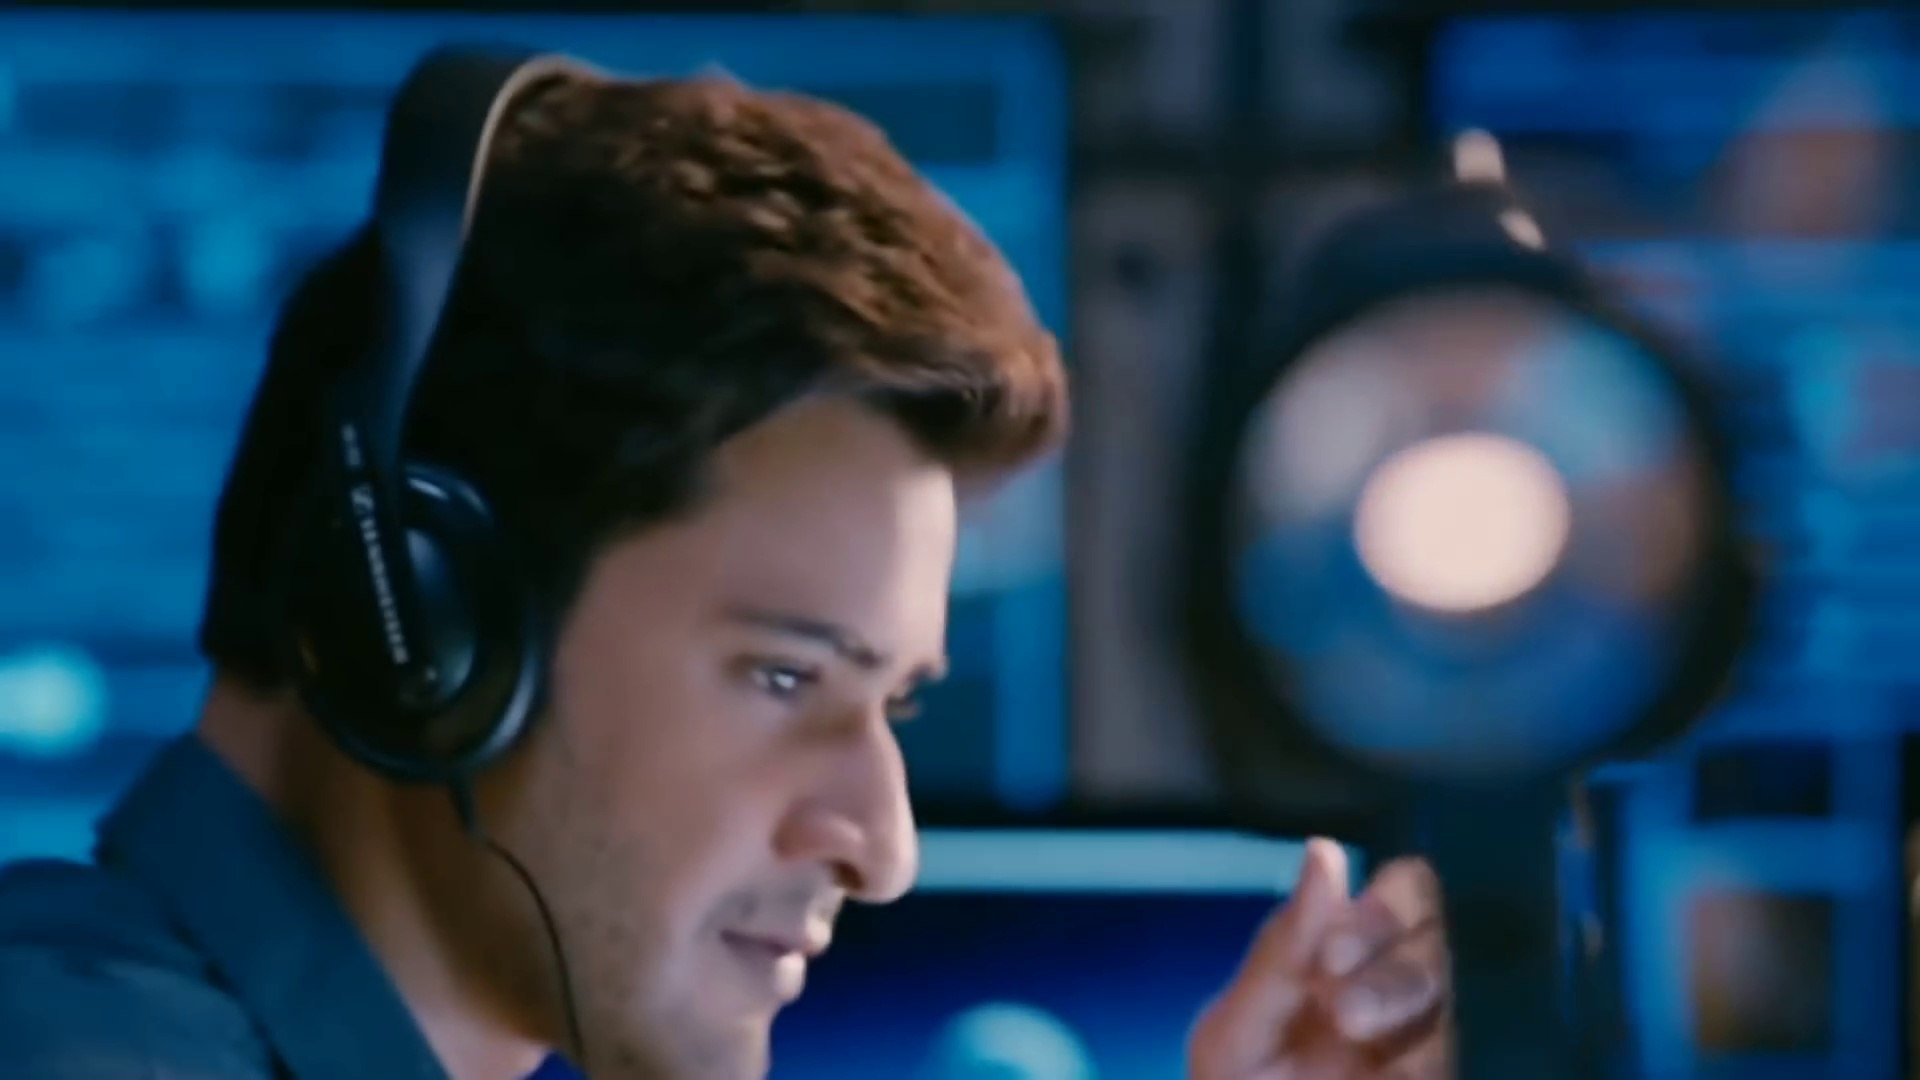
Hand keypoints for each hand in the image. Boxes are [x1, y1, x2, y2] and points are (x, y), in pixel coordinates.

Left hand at [1189, 839, 1450, 1078]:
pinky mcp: (1456, 1070)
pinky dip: (1428, 1060)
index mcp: (1349, 957)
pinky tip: (1398, 1070)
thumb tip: (1327, 848)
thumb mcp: (1236, 1040)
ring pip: (1459, 1005)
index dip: (1380, 910)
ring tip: (1354, 1051)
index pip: (1406, 894)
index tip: (1331, 954)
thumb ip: (1280, 952)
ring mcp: (1431, 1046)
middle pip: (1442, 945)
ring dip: (1406, 1018)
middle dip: (1395, 969)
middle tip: (1344, 1012)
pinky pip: (1470, 1054)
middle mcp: (1404, 994)